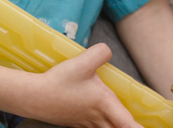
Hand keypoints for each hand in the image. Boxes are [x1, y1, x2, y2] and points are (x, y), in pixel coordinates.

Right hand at [26, 44, 142, 127]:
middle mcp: (98, 117)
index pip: (128, 124)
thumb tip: (108, 51)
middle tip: (138, 126)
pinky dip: (103, 126)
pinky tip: (101, 120)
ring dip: (115, 126)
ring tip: (121, 122)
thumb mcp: (82, 62)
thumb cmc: (59, 83)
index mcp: (104, 104)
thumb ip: (100, 53)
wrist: (34, 97)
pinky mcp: (76, 122)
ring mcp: (86, 123)